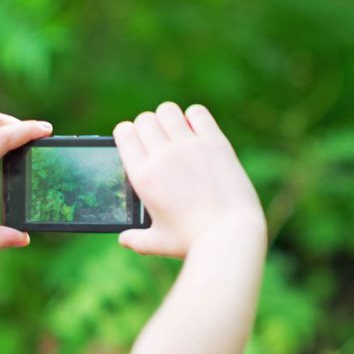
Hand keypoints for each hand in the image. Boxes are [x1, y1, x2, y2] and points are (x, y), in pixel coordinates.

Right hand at [113, 102, 263, 256]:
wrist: (230, 235)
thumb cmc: (192, 241)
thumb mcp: (158, 243)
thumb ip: (136, 240)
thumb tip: (123, 240)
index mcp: (143, 177)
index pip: (123, 133)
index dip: (127, 133)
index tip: (134, 141)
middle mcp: (162, 157)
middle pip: (144, 119)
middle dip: (146, 126)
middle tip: (156, 141)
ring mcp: (189, 147)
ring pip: (167, 110)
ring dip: (168, 119)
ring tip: (176, 134)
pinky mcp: (215, 143)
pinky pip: (197, 112)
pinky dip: (193, 118)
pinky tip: (196, 133)